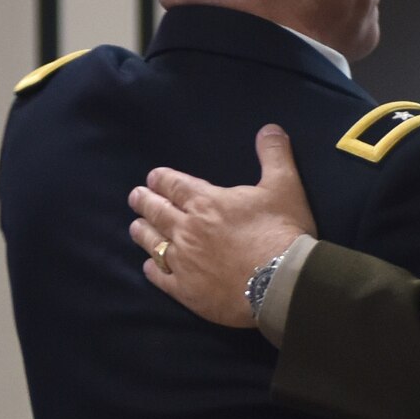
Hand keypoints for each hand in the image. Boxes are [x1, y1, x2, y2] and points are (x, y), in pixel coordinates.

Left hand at [128, 124, 315, 326]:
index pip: (173, 185)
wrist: (282, 283)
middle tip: (134, 197)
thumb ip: (274, 154)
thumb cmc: (282, 232)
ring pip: (152, 243)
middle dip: (143, 202)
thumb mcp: (285, 186)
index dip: (160, 180)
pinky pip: (159, 276)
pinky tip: (149, 265)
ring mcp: (183, 262)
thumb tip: (271, 127)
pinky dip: (152, 268)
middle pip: (156, 211)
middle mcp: (187, 229)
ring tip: (136, 226)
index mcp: (206, 202)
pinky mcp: (185, 290)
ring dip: (142, 232)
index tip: (151, 178)